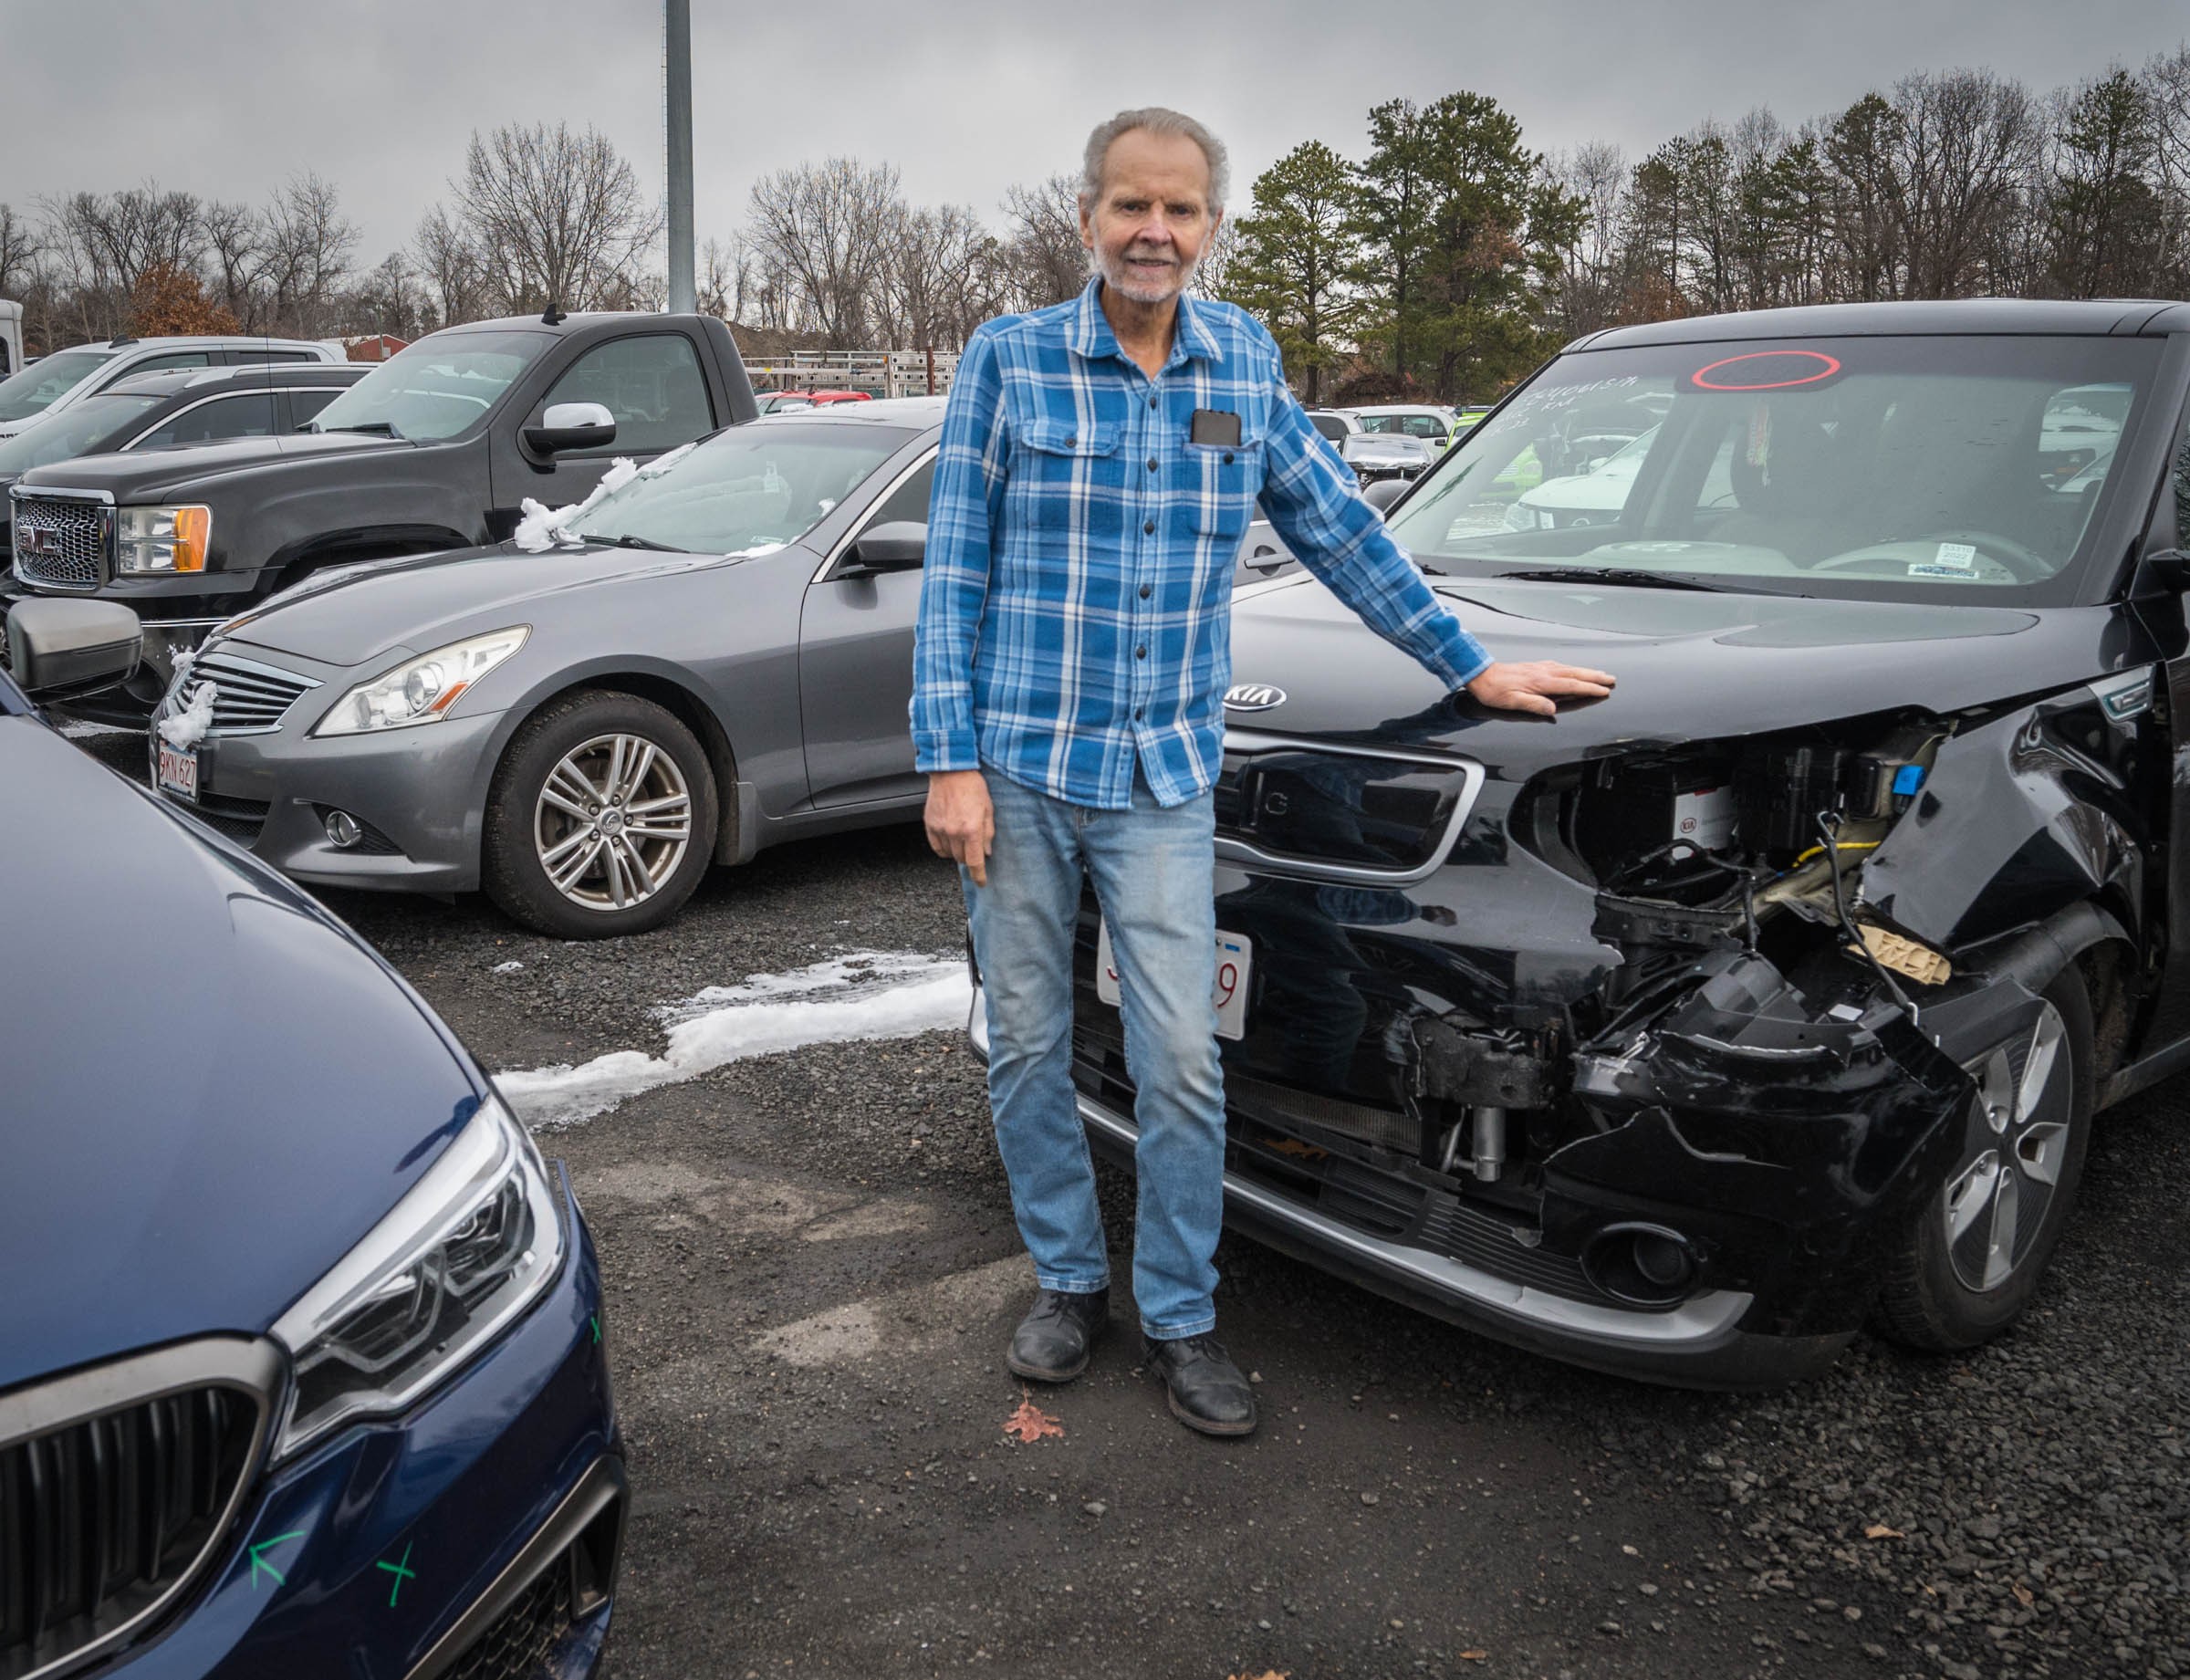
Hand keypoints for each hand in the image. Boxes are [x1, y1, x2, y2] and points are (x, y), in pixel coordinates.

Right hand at [925, 769, 995, 885]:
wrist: (952, 771)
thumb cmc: (973, 786)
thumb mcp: (989, 809)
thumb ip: (988, 833)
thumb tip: (987, 852)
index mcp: (972, 829)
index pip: (975, 861)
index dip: (979, 876)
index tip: (981, 882)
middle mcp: (955, 831)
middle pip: (961, 859)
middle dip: (969, 857)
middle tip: (974, 847)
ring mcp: (940, 828)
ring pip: (949, 854)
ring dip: (957, 852)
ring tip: (962, 838)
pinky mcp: (930, 824)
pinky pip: (936, 846)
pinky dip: (943, 848)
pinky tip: (950, 840)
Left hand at [1464, 659, 1615, 716]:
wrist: (1481, 674)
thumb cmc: (1495, 690)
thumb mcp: (1512, 702)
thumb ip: (1533, 704)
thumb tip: (1552, 709)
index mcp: (1540, 682)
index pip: (1571, 685)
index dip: (1589, 688)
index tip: (1604, 690)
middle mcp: (1543, 672)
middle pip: (1575, 674)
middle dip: (1595, 676)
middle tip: (1611, 679)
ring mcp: (1540, 668)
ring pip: (1569, 669)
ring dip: (1586, 671)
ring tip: (1600, 674)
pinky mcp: (1535, 666)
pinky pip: (1560, 666)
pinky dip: (1572, 668)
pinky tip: (1574, 669)